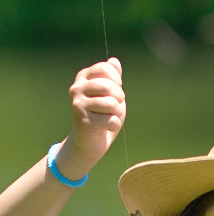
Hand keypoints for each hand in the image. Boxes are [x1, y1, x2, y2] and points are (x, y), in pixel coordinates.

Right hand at [62, 58, 125, 173]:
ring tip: (109, 116)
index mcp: (83, 77)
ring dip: (117, 113)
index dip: (117, 81)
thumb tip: (114, 61)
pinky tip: (106, 127)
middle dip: (120, 98)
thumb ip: (113, 78)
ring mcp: (78, 103)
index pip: (105, 68)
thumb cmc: (103, 115)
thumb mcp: (111, 94)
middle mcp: (77, 87)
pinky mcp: (82, 119)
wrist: (91, 141)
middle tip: (115, 107)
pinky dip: (114, 125)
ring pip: (112, 103)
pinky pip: (111, 120)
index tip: (114, 92)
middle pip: (108, 86)